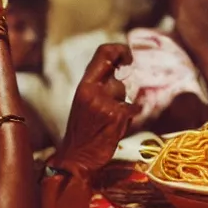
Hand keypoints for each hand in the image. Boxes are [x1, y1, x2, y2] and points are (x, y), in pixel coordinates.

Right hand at [51, 44, 139, 175]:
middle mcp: (92, 90)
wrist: (76, 158)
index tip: (127, 56)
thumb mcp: (85, 102)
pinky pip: (132, 109)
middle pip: (117, 74)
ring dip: (122, 105)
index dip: (119, 49)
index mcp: (83, 85)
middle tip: (129, 81)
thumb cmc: (82, 132)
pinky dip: (129, 117)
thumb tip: (118, 71)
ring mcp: (104, 102)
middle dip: (124, 78)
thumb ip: (99, 86)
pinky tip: (117, 127)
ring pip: (124, 93)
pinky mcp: (115, 116)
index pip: (103, 53)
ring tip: (110, 120)